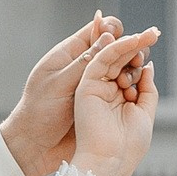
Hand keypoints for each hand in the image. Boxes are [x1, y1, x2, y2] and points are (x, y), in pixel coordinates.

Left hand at [0, 13, 125, 175]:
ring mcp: (94, 83)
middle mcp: (85, 65)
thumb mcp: (60, 84)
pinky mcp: (101, 101)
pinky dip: (132, 85)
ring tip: (139, 73)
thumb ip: (85, 61)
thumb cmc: (39, 113)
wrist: (35, 145)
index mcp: (70, 54)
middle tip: (141, 56)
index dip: (114, 30)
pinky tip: (137, 89)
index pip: (98, 31)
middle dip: (131, 48)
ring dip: (133, 67)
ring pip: (121, 67)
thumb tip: (109, 37)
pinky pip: (121, 88)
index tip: (124, 39)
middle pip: (114, 47)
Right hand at [72, 26, 158, 175]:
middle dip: (138, 47)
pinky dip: (116, 48)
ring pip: (112, 58)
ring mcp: (95, 88)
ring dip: (130, 43)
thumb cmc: (128, 147)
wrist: (110, 162)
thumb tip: (148, 67)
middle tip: (155, 33)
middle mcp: (106, 93)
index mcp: (119, 101)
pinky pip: (102, 59)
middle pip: (122, 62)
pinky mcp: (87, 86)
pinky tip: (132, 41)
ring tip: (149, 34)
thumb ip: (147, 90)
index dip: (142, 60)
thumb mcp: (145, 114)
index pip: (131, 72)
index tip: (156, 47)